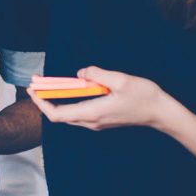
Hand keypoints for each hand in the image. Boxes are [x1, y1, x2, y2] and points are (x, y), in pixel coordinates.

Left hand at [27, 66, 178, 130]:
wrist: (162, 114)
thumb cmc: (144, 96)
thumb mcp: (120, 79)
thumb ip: (97, 74)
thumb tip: (80, 72)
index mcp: (92, 113)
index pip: (57, 114)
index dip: (41, 103)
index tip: (33, 90)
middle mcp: (91, 122)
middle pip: (59, 115)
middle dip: (44, 100)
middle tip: (35, 84)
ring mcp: (97, 123)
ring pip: (68, 114)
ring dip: (55, 101)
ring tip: (48, 85)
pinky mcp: (102, 120)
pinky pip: (78, 112)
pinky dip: (68, 101)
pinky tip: (68, 89)